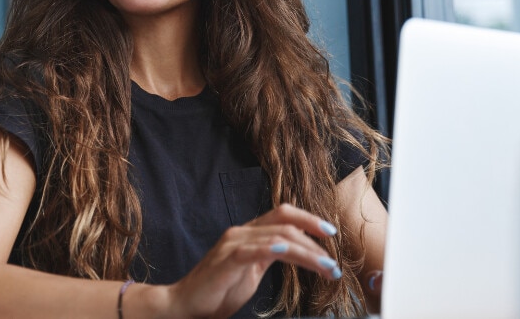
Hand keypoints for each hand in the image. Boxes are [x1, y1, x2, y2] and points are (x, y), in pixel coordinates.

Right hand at [163, 203, 340, 318]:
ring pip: (278, 237)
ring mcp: (233, 244)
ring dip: (307, 252)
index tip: (330, 233)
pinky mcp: (227, 259)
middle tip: (333, 261)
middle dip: (315, 240)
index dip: (308, 219)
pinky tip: (287, 251)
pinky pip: (254, 249)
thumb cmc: (217, 291)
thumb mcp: (251, 271)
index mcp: (249, 234)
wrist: (186, 305)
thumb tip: (296, 253)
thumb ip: (269, 257)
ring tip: (325, 267)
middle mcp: (241, 232)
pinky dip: (273, 249)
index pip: (283, 214)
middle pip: (285, 222)